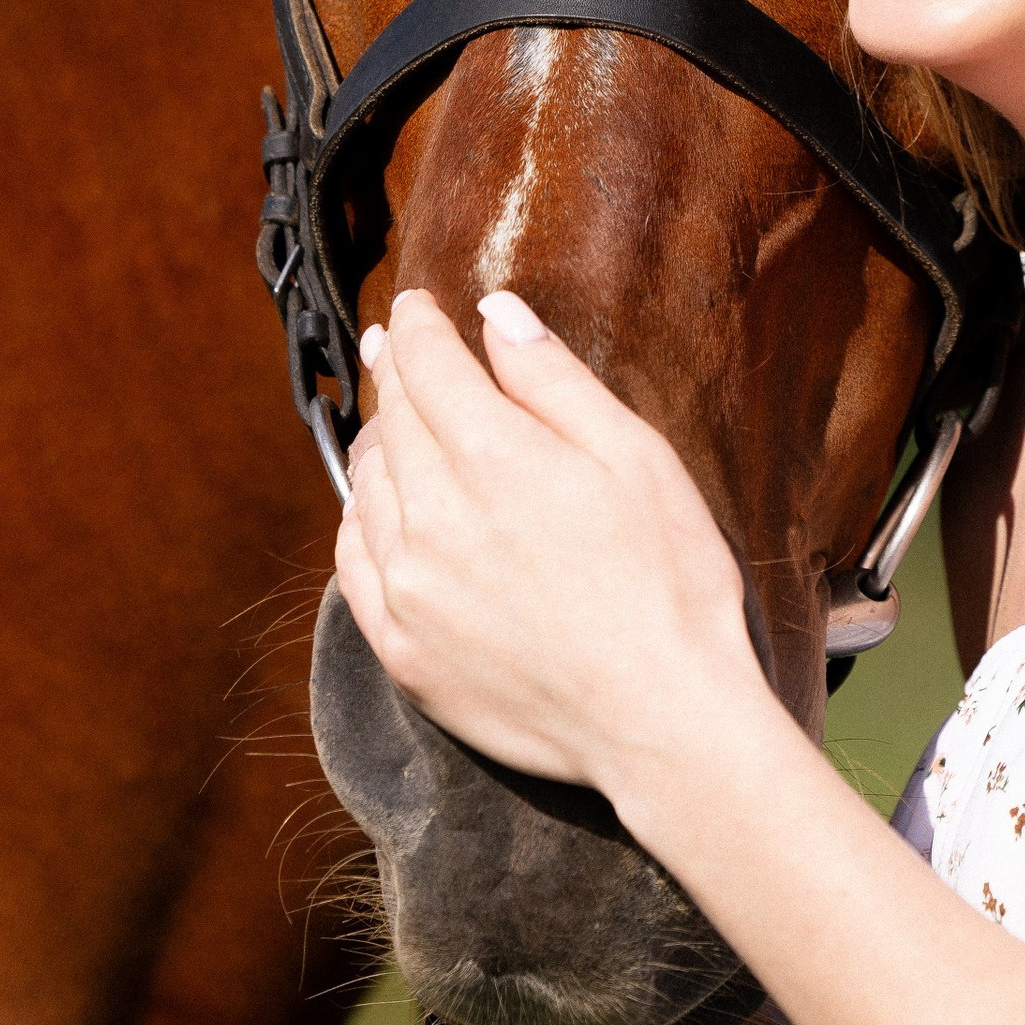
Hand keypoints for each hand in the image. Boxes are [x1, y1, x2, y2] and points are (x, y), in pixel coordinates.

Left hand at [332, 286, 764, 805]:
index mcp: (492, 458)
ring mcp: (408, 589)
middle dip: (396, 373)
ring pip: (366, 489)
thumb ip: (554, 379)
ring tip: (394, 424)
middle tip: (396, 344)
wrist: (660, 720)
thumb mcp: (635, 457)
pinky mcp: (402, 651)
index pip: (426, 366)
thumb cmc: (670, 581)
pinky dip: (361, 523)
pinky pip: (354, 565)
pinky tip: (379, 512)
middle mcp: (431, 518)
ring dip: (378, 444)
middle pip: (392, 421)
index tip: (416, 305)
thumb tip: (496, 315)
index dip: (416, 324)